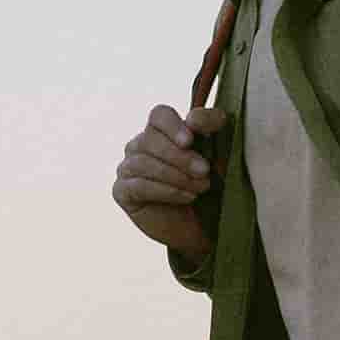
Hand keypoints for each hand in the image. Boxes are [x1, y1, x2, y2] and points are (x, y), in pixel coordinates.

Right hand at [114, 103, 226, 263]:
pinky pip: (137, 185)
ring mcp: (127, 167)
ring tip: (200, 188)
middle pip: (150, 139)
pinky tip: (187, 197)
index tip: (190, 141)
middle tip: (204, 171)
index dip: (173, 126)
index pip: (159, 115)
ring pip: (142, 162)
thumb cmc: (209, 183)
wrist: (203, 224)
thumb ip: (209, 127)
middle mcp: (140, 145)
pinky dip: (165, 191)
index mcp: (162, 130)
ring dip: (175, 175)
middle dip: (180, 156)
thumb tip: (194, 118)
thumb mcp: (217, 152)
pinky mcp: (122, 191)